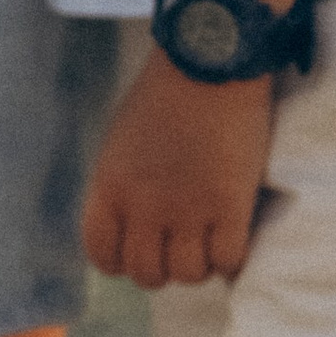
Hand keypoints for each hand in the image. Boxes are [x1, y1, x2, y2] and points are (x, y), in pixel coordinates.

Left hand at [82, 48, 272, 288]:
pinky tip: (233, 234)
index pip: (102, 255)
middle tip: (181, 245)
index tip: (140, 249)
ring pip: (189, 275)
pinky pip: (227, 261)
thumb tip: (134, 221)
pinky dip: (230, 257)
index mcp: (110, 187)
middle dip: (164, 267)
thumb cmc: (166, 92)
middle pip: (147, 274)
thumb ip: (122, 184)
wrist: (209, 61)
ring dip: (199, 264)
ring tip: (209, 238)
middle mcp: (143, 207)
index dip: (121, 262)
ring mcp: (188, 211)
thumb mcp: (121, 140)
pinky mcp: (230, 207)